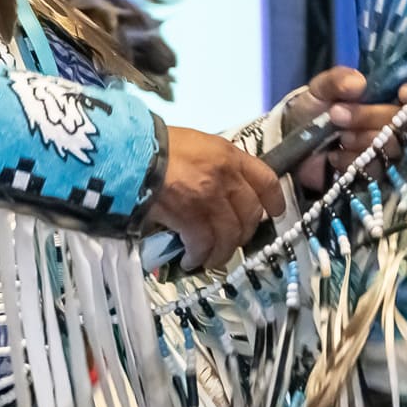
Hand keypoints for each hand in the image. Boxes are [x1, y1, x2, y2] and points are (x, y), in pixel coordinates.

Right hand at [148, 127, 286, 271]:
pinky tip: (190, 260)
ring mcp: (211, 199)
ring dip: (221, 252)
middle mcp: (227, 178)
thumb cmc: (159, 146)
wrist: (132, 155)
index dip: (274, 200)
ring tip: (209, 259)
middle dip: (243, 233)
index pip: (266, 180)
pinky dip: (199, 256)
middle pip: (250, 214)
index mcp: (230, 156)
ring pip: (230, 235)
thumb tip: (222, 191)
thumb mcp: (198, 146)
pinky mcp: (191, 218)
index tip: (274, 213)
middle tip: (231, 241)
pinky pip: (204, 244)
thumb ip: (217, 166)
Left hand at [284, 66, 402, 189]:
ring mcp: (387, 153)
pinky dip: (352, 162)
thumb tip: (359, 82)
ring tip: (337, 136)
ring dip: (361, 140)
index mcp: (388, 99)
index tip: (402, 93)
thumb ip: (337, 80)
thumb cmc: (313, 112)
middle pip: (404, 123)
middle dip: (369, 117)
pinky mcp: (375, 176)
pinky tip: (334, 156)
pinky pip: (376, 171)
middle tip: (336, 114)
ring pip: (391, 147)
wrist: (292, 146)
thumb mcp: (320, 90)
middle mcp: (396, 125)